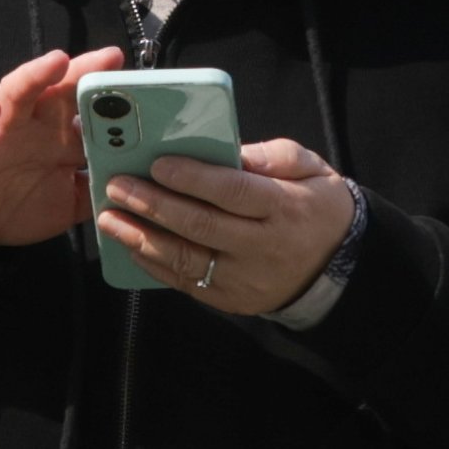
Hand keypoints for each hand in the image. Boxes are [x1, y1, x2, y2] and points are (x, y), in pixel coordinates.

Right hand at [0, 48, 123, 249]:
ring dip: (35, 76)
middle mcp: (31, 127)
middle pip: (58, 90)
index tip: (141, 84)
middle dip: (83, 72)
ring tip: (56, 61)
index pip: (88, 109)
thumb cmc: (20, 205)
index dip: (112, 97)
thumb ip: (97, 191)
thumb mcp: (68, 205)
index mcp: (58, 138)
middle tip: (110, 57)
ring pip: (16, 95)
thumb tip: (136, 186)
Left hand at [96, 140, 348, 316]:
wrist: (338, 265)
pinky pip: (186, 283)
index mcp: (284, 207)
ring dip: (141, 238)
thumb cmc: (315, 205)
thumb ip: (272, 156)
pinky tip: (130, 245)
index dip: (193, 178)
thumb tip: (230, 148)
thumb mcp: (310, 168)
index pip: (232, 191)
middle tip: (117, 186)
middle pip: (201, 225)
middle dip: (153, 205)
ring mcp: (246, 279)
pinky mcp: (232, 300)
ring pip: (187, 260)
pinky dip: (154, 265)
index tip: (158, 163)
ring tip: (110, 218)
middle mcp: (263, 247)